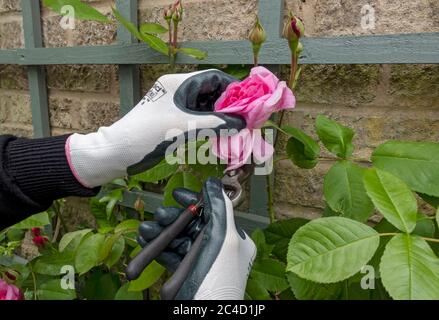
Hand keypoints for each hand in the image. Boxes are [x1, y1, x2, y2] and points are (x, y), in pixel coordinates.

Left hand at [66, 70, 244, 187]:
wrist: (117, 152)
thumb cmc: (147, 135)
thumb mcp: (184, 128)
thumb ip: (216, 124)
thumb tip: (242, 122)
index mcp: (178, 84)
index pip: (214, 78)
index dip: (233, 89)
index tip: (247, 105)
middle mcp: (177, 90)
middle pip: (211, 92)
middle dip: (228, 106)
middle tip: (244, 122)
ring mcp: (174, 105)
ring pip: (205, 107)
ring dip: (220, 117)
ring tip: (235, 131)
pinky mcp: (172, 120)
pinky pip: (196, 118)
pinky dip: (209, 126)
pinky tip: (219, 137)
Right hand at [137, 177, 256, 299]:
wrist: (202, 315)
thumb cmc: (219, 282)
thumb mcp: (224, 239)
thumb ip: (220, 209)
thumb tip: (215, 184)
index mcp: (233, 240)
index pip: (213, 212)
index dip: (194, 201)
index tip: (177, 194)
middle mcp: (218, 249)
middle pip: (192, 225)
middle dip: (173, 218)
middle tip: (158, 215)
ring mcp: (201, 261)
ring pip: (179, 239)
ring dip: (161, 232)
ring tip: (145, 229)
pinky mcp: (186, 272)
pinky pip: (171, 254)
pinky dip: (158, 247)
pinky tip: (145, 240)